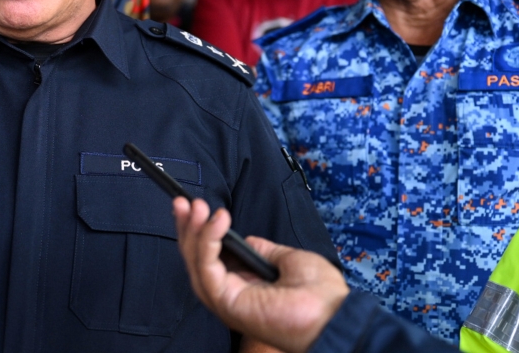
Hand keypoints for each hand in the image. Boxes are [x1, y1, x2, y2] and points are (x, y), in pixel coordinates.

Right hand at [173, 198, 348, 352]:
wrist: (335, 316)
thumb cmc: (320, 296)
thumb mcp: (288, 259)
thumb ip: (262, 250)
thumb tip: (245, 240)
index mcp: (243, 287)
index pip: (208, 257)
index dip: (200, 231)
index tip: (198, 206)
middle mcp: (230, 294)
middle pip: (195, 259)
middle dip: (187, 227)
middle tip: (183, 202)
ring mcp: (226, 301)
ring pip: (196, 263)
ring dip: (192, 231)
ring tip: (195, 206)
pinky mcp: (227, 302)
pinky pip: (207, 269)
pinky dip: (208, 241)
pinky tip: (217, 221)